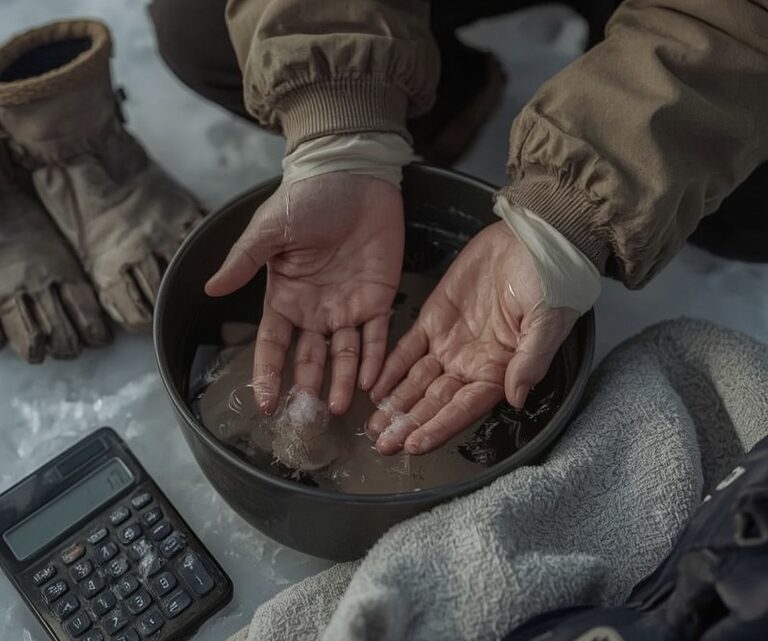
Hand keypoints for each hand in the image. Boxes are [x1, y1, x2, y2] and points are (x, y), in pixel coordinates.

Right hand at [205, 173, 403, 414]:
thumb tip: (211, 289)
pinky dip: (374, 359)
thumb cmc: (307, 198)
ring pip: (343, 355)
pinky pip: (376, 336)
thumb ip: (244, 261)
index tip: (265, 405)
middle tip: (307, 418)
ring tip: (338, 407)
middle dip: (306, 387)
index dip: (267, 374)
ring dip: (341, 381)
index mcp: (286, 296)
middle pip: (308, 358)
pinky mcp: (379, 298)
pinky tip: (370, 382)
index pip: (273, 344)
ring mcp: (348, 307)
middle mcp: (315, 310)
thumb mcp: (270, 229)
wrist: (354, 176)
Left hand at [367, 221, 577, 454]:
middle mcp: (470, 364)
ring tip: (373, 425)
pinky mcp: (434, 318)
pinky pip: (407, 348)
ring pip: (416, 381)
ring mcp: (450, 343)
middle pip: (434, 402)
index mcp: (499, 371)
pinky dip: (390, 367)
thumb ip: (530, 361)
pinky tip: (374, 386)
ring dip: (395, 403)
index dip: (439, 427)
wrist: (533, 241)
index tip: (415, 445)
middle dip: (409, 424)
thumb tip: (516, 397)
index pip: (463, 408)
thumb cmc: (550, 283)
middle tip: (382, 444)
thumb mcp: (547, 322)